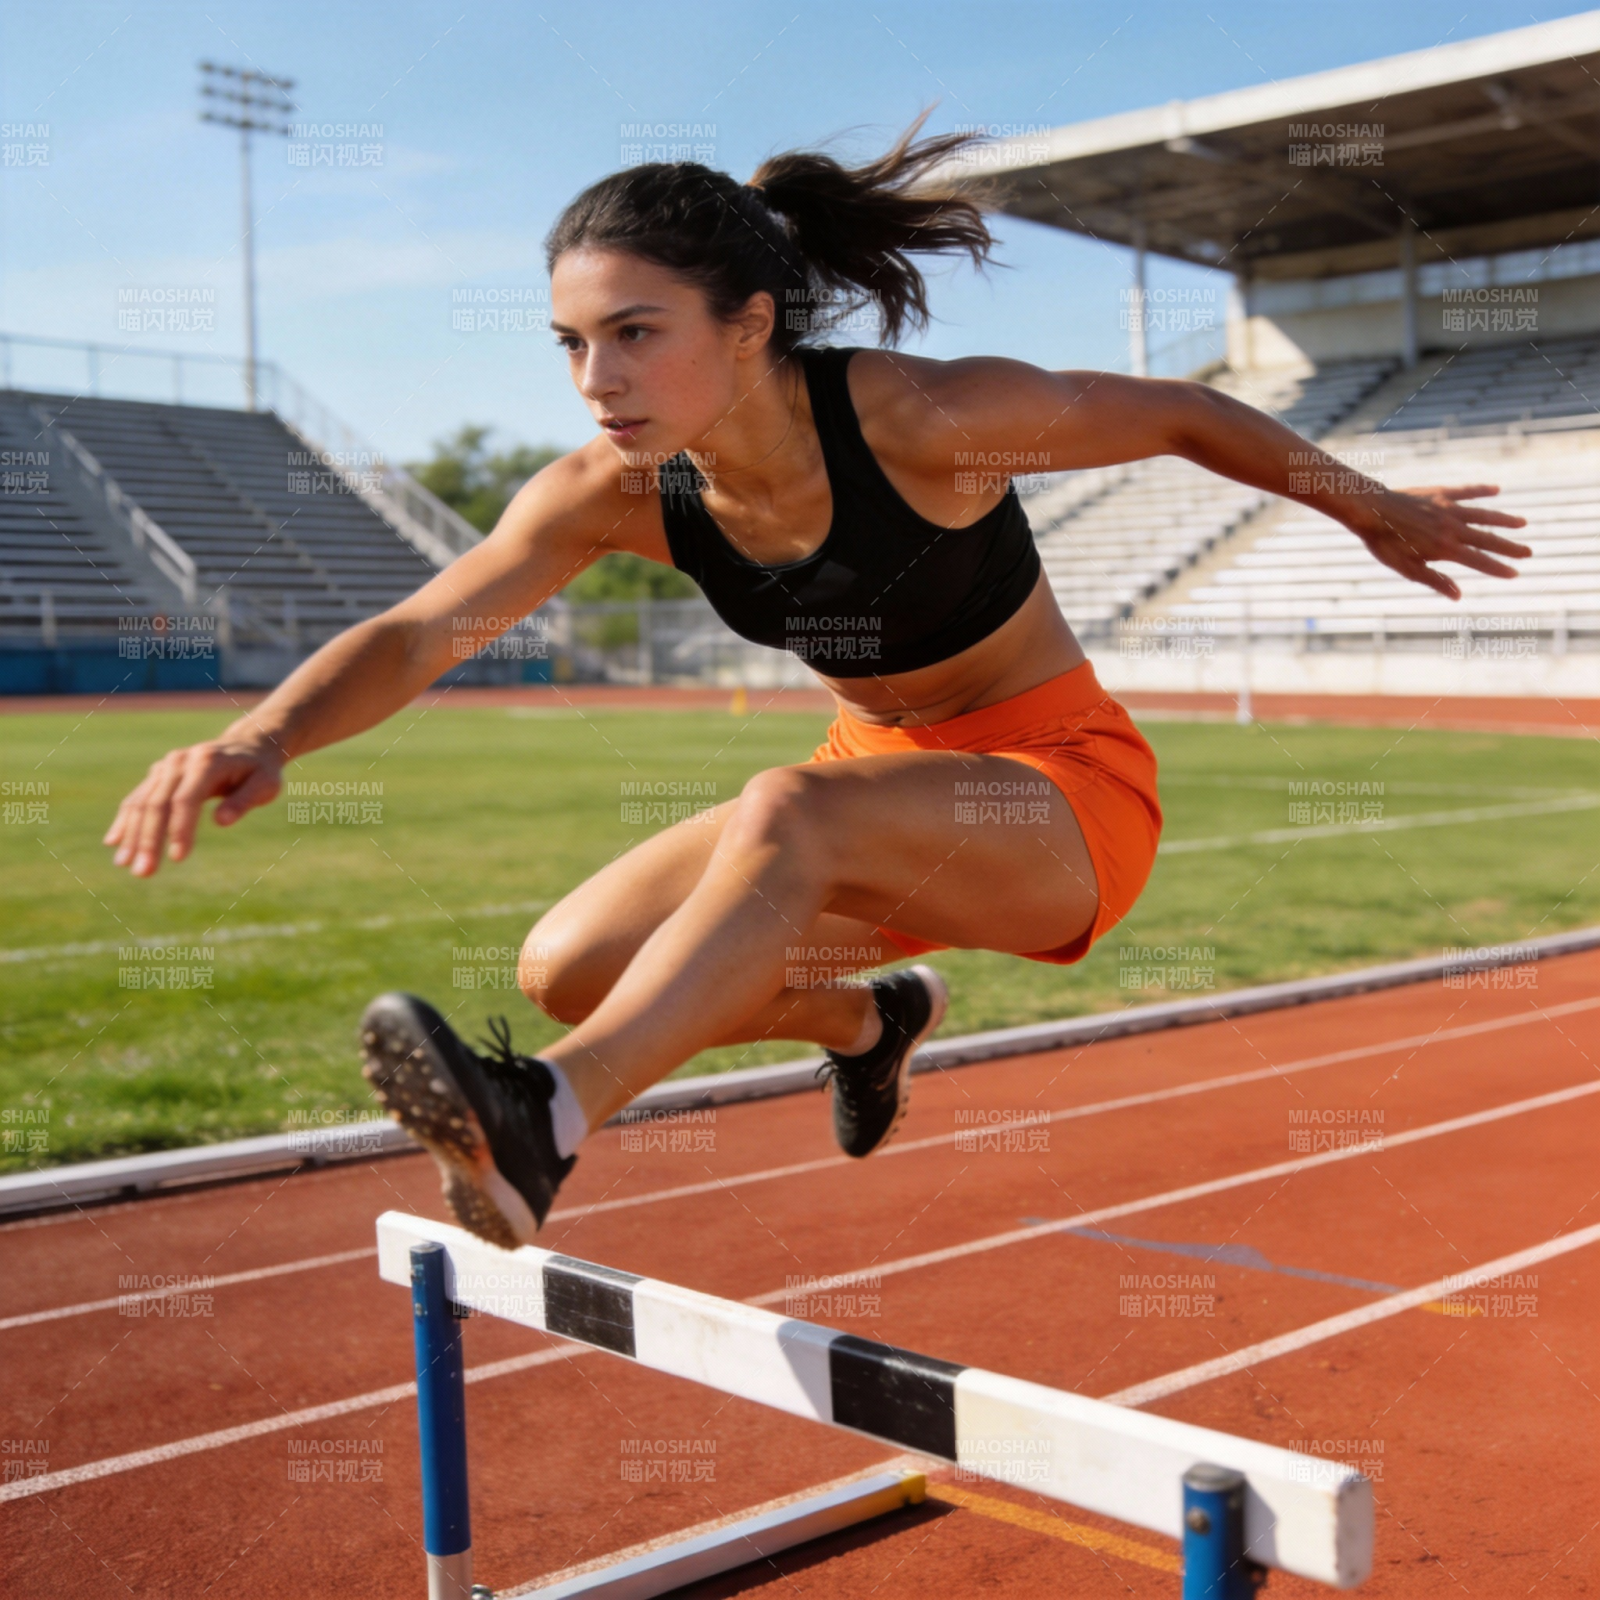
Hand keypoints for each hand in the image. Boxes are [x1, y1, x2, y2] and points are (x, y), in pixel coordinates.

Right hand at [104, 740, 283, 876]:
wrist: (247, 746)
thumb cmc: (260, 771)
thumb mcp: (266, 784)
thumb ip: (244, 801)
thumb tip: (221, 821)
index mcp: (206, 762)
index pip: (186, 799)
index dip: (180, 829)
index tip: (178, 858)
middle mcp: (179, 761)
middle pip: (157, 803)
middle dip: (149, 840)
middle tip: (144, 873)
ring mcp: (165, 767)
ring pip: (141, 802)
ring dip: (132, 835)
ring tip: (125, 865)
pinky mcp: (157, 775)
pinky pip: (137, 799)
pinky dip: (125, 821)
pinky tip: (115, 843)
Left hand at [1349, 484, 1530, 599]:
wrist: (1371, 511)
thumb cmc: (1385, 543)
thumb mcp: (1408, 568)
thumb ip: (1435, 580)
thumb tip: (1458, 596)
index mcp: (1446, 549)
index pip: (1479, 561)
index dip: (1498, 568)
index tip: (1515, 573)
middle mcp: (1453, 528)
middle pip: (1487, 539)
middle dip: (1509, 547)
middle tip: (1528, 552)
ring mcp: (1448, 508)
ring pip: (1483, 514)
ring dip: (1503, 519)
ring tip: (1522, 523)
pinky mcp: (1441, 493)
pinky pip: (1466, 491)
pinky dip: (1482, 490)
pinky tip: (1497, 490)